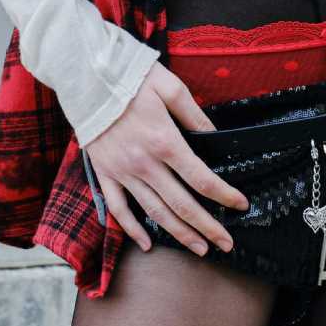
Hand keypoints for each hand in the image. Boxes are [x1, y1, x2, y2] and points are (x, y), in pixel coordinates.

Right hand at [86, 60, 250, 257]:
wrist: (85, 77)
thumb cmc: (130, 77)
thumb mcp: (171, 87)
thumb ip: (195, 115)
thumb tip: (215, 135)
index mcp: (165, 141)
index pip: (202, 179)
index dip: (224, 196)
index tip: (241, 205)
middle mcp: (144, 163)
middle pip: (182, 204)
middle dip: (208, 227)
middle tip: (227, 244)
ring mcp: (122, 172)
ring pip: (155, 212)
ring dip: (179, 234)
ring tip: (200, 248)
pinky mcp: (103, 173)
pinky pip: (118, 209)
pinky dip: (132, 229)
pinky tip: (147, 244)